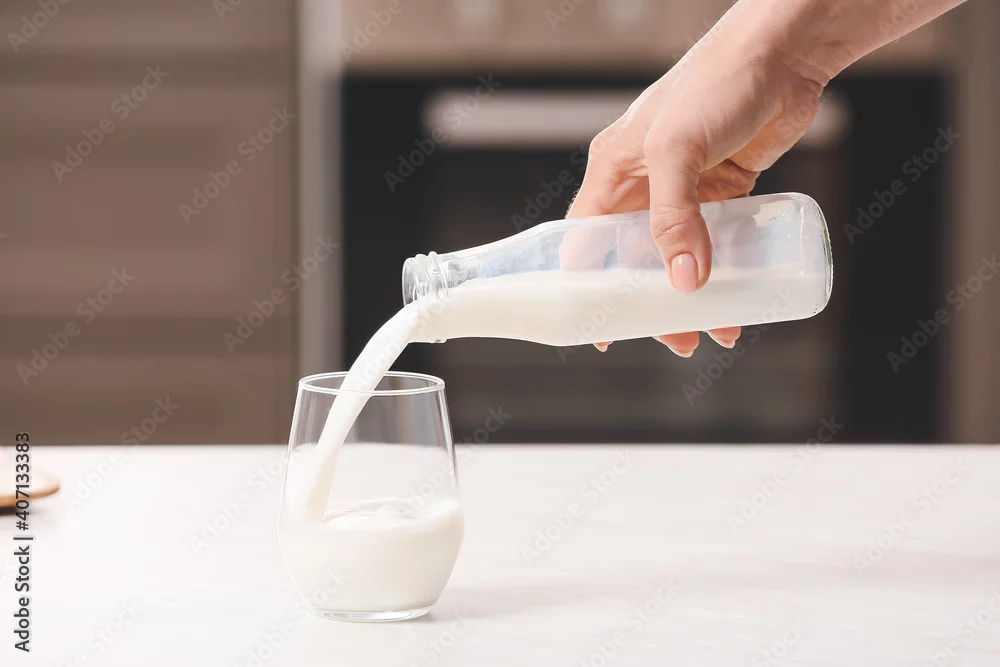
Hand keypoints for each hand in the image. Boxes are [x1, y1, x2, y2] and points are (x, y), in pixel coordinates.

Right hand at [567, 21, 823, 356]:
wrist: (784, 53)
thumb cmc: (717, 81)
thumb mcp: (678, 149)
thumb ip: (674, 216)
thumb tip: (685, 281)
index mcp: (614, 170)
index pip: (587, 240)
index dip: (590, 287)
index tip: (605, 329)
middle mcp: (645, 182)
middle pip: (637, 258)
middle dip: (652, 301)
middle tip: (674, 338)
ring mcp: (687, 188)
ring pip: (679, 256)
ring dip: (694, 294)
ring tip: (713, 329)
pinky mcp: (726, 189)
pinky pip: (718, 242)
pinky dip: (725, 271)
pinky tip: (739, 295)